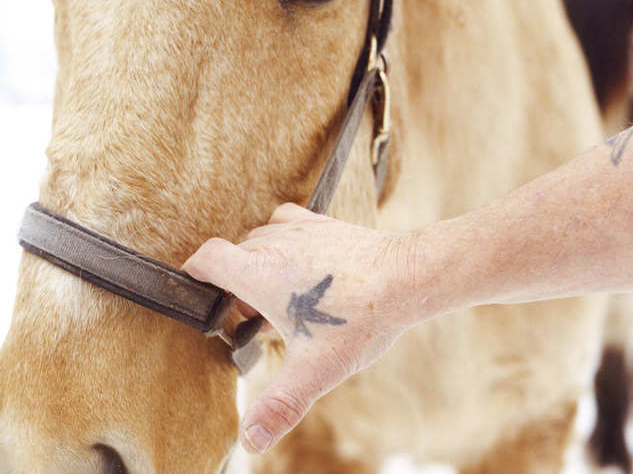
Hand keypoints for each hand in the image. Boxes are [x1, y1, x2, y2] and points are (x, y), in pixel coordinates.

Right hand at [182, 204, 417, 453]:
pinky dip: (283, 239)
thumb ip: (279, 404)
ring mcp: (301, 229)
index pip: (207, 258)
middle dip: (234, 283)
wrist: (406, 276)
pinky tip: (300, 262)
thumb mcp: (315, 368)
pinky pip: (289, 222)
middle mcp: (274, 242)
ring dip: (259, 264)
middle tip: (254, 317)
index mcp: (259, 272)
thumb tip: (251, 440)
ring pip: (261, 239)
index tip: (197, 289)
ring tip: (280, 296)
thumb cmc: (360, 317)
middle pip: (234, 255)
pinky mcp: (324, 224)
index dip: (195, 272)